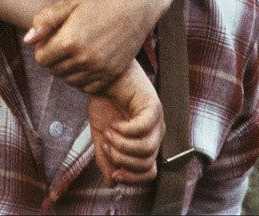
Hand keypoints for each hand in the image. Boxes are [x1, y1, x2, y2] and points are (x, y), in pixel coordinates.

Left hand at [24, 0, 154, 93]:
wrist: (134, 7)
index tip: (52, 37)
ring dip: (68, 69)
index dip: (43, 48)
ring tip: (76, 50)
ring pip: (70, 81)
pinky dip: (84, 78)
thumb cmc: (99, 1)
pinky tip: (88, 61)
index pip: (41, 59)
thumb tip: (27, 41)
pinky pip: (88, 87)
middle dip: (54, 58)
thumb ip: (45, 21)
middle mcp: (84, 59)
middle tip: (64, 42)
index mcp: (69, 41)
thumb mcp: (69, 4)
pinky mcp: (112, 74)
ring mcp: (99, 69)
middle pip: (54, 71)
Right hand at [87, 60, 163, 185]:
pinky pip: (143, 129)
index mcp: (146, 141)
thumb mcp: (102, 135)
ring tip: (108, 133)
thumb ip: (106, 158)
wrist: (101, 75)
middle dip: (121, 160)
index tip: (114, 173)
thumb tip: (112, 184)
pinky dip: (125, 131)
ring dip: (121, 146)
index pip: (150, 173)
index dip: (133, 178)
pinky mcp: (153, 105)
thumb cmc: (104, 101)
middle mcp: (156, 132)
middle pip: (146, 164)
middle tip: (105, 145)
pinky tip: (116, 123)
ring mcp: (157, 119)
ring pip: (146, 150)